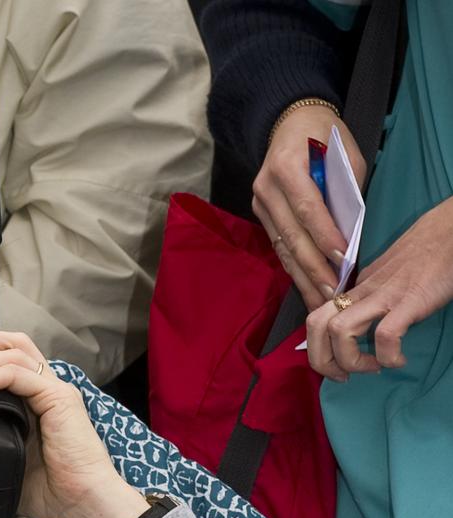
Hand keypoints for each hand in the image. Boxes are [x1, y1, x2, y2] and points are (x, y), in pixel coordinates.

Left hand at [0, 328, 147, 517]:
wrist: (81, 503)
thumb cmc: (53, 491)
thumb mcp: (9, 462)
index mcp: (38, 401)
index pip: (12, 358)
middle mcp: (49, 390)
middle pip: (15, 343)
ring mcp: (55, 392)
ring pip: (14, 353)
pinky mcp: (58, 399)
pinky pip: (18, 374)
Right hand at [253, 105, 364, 310]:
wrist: (288, 121)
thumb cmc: (322, 132)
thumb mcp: (344, 148)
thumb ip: (348, 186)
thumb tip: (353, 228)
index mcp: (286, 166)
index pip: (307, 208)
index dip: (324, 236)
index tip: (343, 259)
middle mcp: (266, 189)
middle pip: (291, 236)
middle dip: (313, 268)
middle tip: (332, 293)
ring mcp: (260, 204)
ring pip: (282, 248)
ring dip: (303, 277)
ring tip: (320, 300)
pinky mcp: (261, 216)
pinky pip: (279, 246)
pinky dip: (295, 268)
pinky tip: (308, 286)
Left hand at [305, 197, 452, 379]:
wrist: (452, 228)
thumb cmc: (425, 253)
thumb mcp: (386, 276)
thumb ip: (371, 297)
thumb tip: (362, 323)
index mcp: (357, 287)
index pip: (317, 319)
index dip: (318, 349)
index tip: (337, 366)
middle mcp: (363, 291)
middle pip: (316, 326)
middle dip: (322, 360)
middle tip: (343, 376)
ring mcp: (384, 295)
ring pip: (339, 331)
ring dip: (351, 360)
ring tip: (374, 367)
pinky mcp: (409, 300)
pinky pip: (384, 336)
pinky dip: (388, 356)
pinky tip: (399, 360)